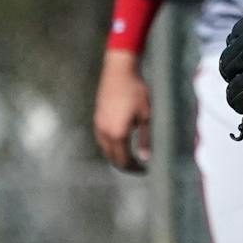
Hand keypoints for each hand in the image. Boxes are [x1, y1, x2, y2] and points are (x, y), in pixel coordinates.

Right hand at [92, 50, 151, 172]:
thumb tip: (146, 158)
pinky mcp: (97, 118)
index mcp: (118, 133)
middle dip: (125, 165)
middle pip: (112, 157)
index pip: (124, 160)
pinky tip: (120, 143)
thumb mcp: (146, 116)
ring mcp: (98, 125)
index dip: (134, 168)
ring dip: (116, 156)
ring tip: (130, 157)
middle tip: (138, 167)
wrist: (119, 71)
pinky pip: (101, 139)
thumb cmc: (136, 92)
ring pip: (105, 149)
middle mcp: (105, 132)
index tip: (144, 170)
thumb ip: (145, 139)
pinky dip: (110, 146)